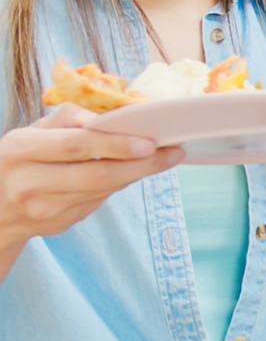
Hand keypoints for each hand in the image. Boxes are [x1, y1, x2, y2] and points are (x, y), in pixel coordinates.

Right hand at [0, 104, 182, 262]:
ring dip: (137, 174)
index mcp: (21, 149)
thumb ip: (67, 121)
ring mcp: (44, 208)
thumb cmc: (19, 158)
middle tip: (170, 153)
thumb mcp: (31, 132)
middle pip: (96, 173)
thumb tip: (113, 116)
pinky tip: (135, 171)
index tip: (149, 141)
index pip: (76, 145)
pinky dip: (120, 184)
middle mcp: (29, 182)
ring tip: (164, 158)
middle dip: (139, 164)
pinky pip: (98, 201)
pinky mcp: (59, 223)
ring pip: (102, 190)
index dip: (116, 143)